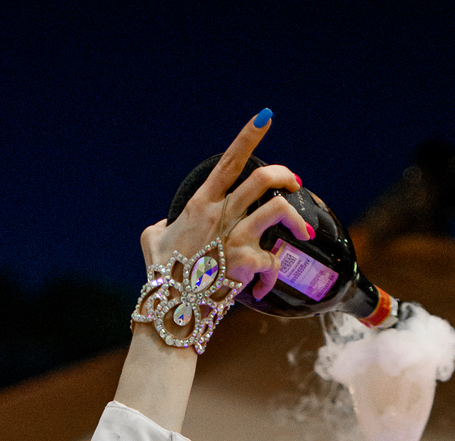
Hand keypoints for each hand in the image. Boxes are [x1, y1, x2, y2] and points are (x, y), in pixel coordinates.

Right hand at [140, 112, 309, 302]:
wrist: (171, 308)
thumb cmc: (161, 278)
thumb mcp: (152, 243)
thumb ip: (160, 227)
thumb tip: (161, 225)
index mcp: (201, 205)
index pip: (229, 161)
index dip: (248, 136)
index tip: (266, 117)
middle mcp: (220, 215)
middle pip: (261, 179)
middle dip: (284, 176)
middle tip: (295, 184)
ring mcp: (234, 237)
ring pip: (276, 210)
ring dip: (295, 220)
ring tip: (302, 233)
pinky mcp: (244, 262)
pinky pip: (272, 260)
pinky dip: (271, 275)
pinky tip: (262, 287)